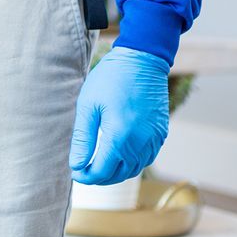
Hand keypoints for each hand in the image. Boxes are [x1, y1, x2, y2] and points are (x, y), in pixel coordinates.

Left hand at [68, 46, 170, 185]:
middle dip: (100, 177)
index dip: (86, 176)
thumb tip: (77, 166)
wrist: (142, 59)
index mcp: (119, 136)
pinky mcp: (161, 133)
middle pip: (118, 174)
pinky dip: (132, 162)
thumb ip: (83, 139)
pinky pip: (146, 158)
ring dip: (116, 172)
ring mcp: (154, 139)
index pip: (102, 171)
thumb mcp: (88, 106)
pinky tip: (120, 155)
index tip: (75, 172)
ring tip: (100, 165)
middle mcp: (140, 142)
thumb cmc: (111, 79)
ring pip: (134, 169)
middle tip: (85, 170)